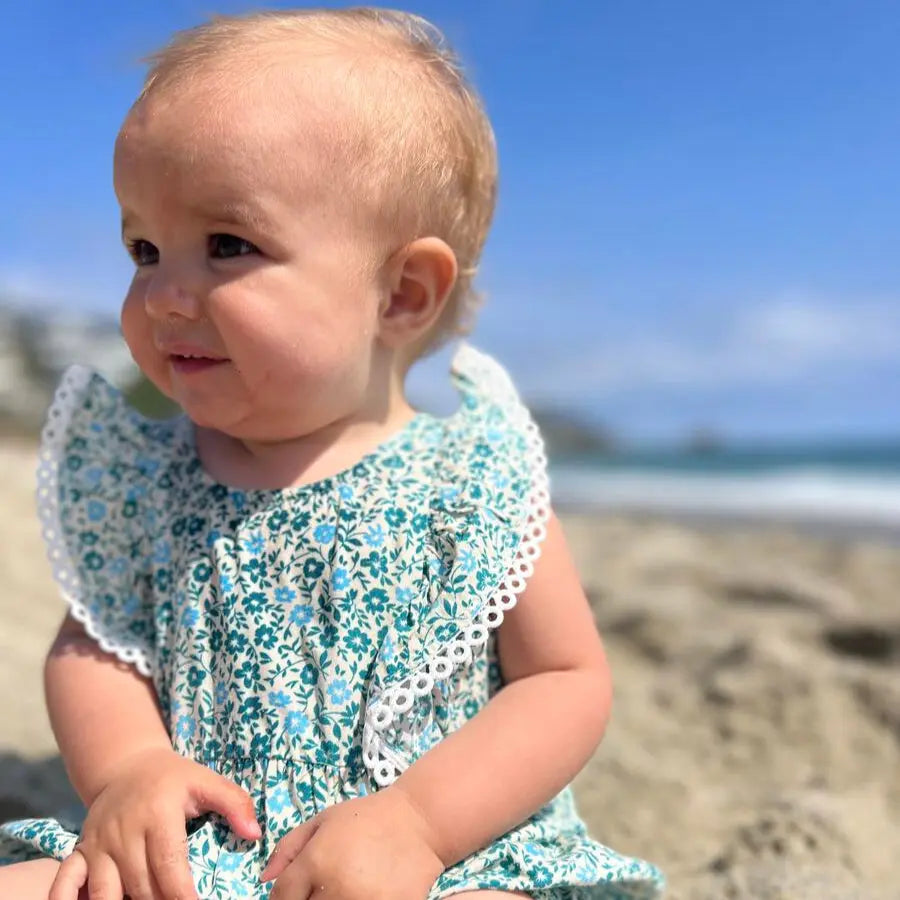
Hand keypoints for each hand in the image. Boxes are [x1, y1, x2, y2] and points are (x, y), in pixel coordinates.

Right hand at [48, 747, 261, 899]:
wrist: (126, 765)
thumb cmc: (173, 778)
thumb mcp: (206, 781)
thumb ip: (235, 803)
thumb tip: (255, 834)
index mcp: (158, 814)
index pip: (169, 866)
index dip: (182, 896)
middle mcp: (124, 832)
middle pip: (141, 886)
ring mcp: (98, 844)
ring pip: (106, 894)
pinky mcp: (80, 852)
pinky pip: (66, 884)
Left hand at [261, 786, 444, 899]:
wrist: (419, 822)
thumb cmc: (366, 818)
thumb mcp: (323, 821)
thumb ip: (288, 848)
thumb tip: (264, 880)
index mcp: (316, 862)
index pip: (281, 898)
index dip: (281, 899)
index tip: (293, 894)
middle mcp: (335, 888)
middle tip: (321, 890)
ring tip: (341, 891)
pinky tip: (361, 896)